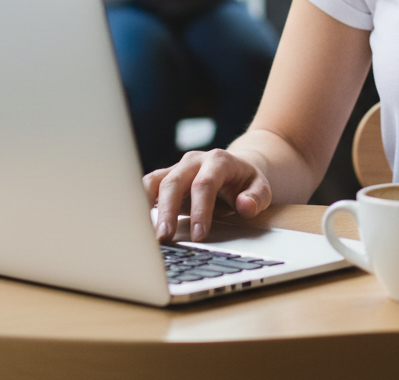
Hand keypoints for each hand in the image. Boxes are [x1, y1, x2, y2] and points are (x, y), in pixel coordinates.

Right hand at [143, 148, 272, 242]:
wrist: (238, 166)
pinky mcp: (166, 177)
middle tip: (164, 238)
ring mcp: (178, 168)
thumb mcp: (262, 188)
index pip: (205, 184)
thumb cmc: (247, 181)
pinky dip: (139, 203)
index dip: (200, 210)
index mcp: (218, 161)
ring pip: (155, 181)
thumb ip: (256, 197)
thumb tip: (245, 206)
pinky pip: (148, 187)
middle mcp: (194, 161)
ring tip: (142, 232)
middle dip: (168, 211)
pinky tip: (136, 223)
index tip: (198, 235)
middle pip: (174, 181)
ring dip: (146, 206)